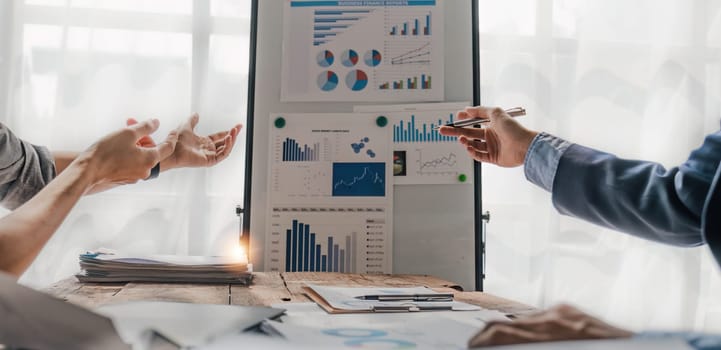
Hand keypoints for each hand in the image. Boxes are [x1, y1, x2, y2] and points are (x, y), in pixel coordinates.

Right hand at [80, 119, 176, 190]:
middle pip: (153, 151)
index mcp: (150, 159)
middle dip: (146, 138)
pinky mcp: (126, 178)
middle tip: (135, 128)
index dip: (172, 137)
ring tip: (123, 135)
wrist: (88, 171)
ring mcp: (136, 176)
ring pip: (142, 157)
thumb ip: (145, 127)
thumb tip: (156, 123)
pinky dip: (130, 154)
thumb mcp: (128, 133)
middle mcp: (146, 170)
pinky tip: (118, 146)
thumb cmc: (107, 151)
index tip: (174, 131)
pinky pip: (133, 163)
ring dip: (136, 145)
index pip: (168, 147)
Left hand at [128, 114, 240, 170]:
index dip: (228, 131)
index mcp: (204, 142)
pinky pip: (222, 154)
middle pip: (225, 142)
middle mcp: (208, 149)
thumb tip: (196, 114)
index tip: (236, 126)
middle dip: (233, 135)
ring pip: (225, 148)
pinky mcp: (209, 160)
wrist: (170, 148)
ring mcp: (209, 155)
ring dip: (231, 140)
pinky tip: (228, 138)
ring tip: (234, 131)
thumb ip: (192, 120)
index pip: (220, 137)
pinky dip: (227, 146)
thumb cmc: (175, 140)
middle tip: (239, 127)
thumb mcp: (186, 126)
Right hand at [438, 106, 537, 166]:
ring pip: (472, 144)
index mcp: (491, 124)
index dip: (463, 120)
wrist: (524, 146)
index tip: (455, 118)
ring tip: (462, 140)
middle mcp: (490, 135)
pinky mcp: (493, 158)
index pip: (473, 121)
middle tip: (443, 130)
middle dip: (455, 131)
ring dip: (465, 142)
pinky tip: (469, 148)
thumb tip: (467, 109)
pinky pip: (478, 155)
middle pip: (468, 133)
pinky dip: (472, 152)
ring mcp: (491, 147)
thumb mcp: (496, 113)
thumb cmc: (513, 129)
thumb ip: (480, 111)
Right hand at [468, 304, 632, 347]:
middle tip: (478, 342)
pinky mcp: (574, 310)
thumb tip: (507, 343)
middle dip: (489, 334)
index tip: (473, 345)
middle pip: (509, 322)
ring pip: (526, 319)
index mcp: (548, 334)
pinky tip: (532, 335)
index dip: (481, 338)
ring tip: (500, 340)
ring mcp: (565, 311)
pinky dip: (534, 326)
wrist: (639, 349)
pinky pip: (546, 316)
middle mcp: (554, 318)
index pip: (501, 332)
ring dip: (512, 331)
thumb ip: (526, 347)